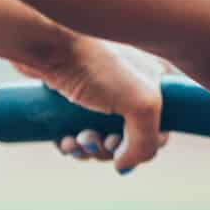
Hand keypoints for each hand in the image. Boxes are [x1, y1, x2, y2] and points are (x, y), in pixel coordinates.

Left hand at [14, 37, 172, 174]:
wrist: (47, 43)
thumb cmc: (96, 63)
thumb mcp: (141, 102)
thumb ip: (146, 141)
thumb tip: (124, 166)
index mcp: (153, 81)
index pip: (162, 126)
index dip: (146, 145)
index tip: (126, 147)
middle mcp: (129, 86)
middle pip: (129, 136)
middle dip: (112, 148)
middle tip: (98, 141)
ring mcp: (99, 92)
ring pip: (101, 136)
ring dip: (90, 149)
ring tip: (76, 140)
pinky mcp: (71, 98)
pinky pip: (77, 131)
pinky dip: (73, 143)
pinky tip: (64, 141)